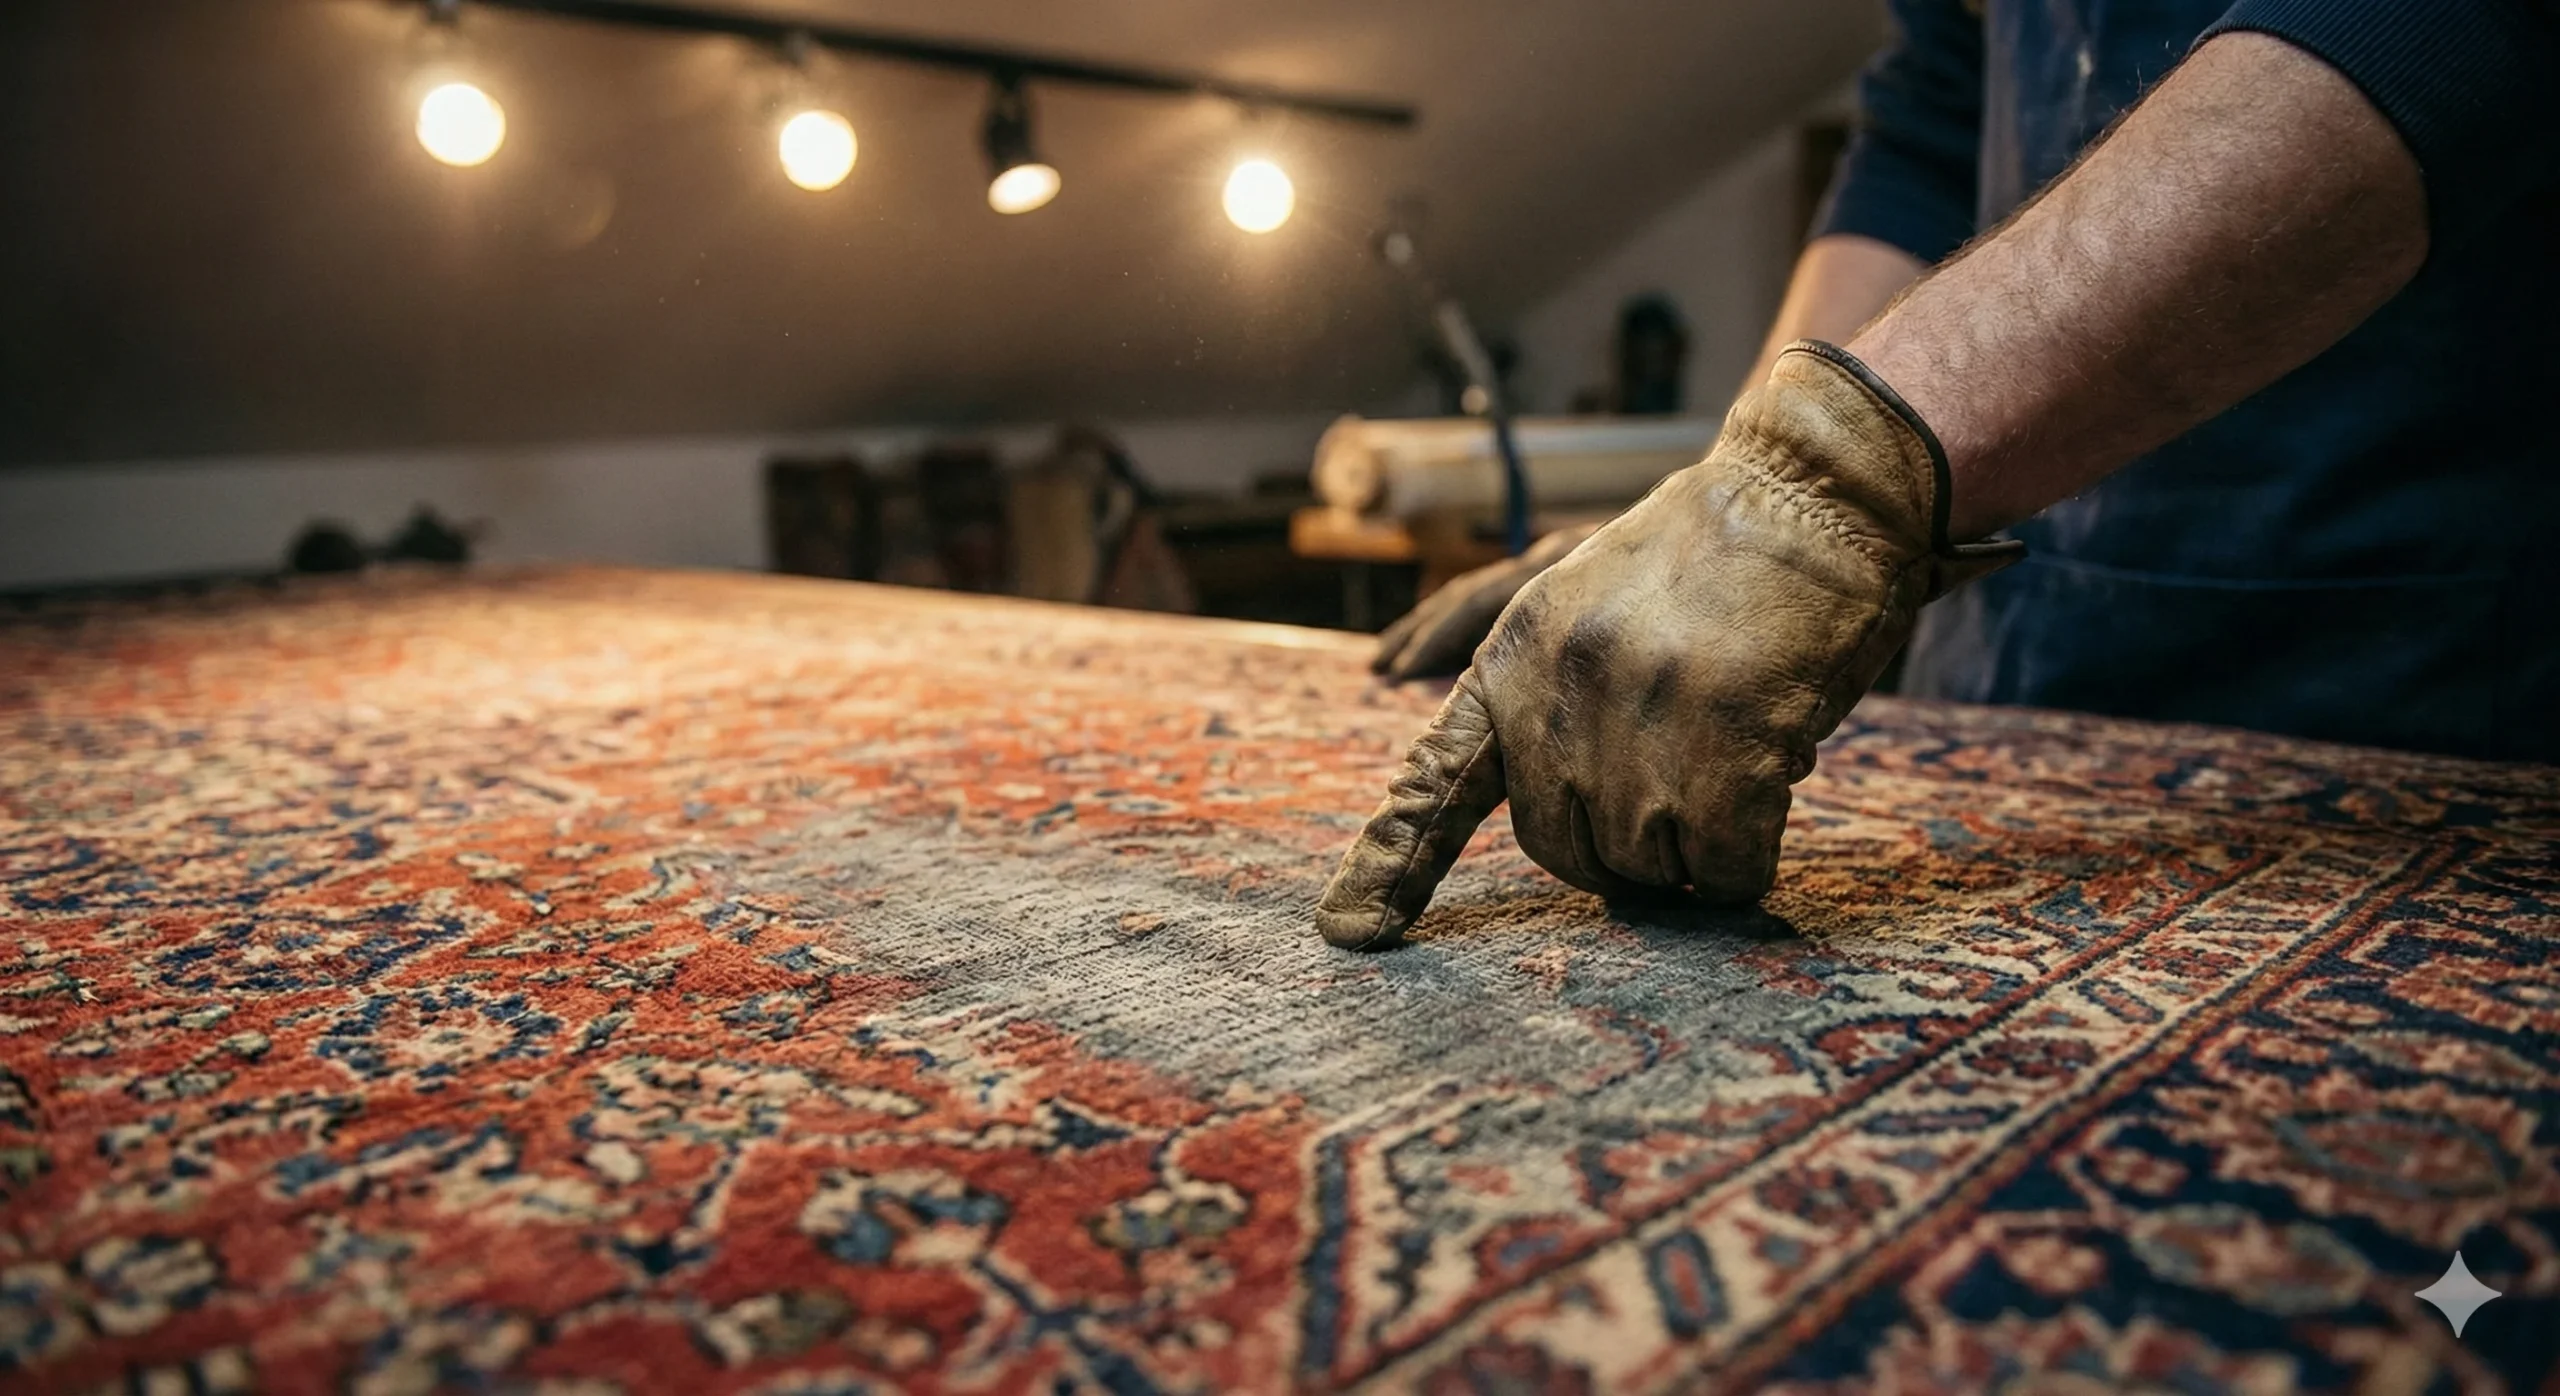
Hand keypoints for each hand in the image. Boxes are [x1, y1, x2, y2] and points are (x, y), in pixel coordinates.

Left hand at [1315, 343, 2021, 948]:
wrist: (1814, 496)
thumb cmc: (1711, 562)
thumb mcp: (1588, 605)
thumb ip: (1549, 696)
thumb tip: (1543, 803)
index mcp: (1516, 654)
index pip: (1439, 776)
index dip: (1395, 861)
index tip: (1350, 933)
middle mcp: (1560, 691)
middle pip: (1559, 847)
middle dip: (1616, 847)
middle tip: (1678, 793)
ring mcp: (1641, 722)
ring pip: (1643, 868)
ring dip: (1691, 848)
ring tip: (1730, 764)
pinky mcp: (1727, 749)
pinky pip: (1721, 869)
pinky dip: (1745, 861)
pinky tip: (1767, 794)